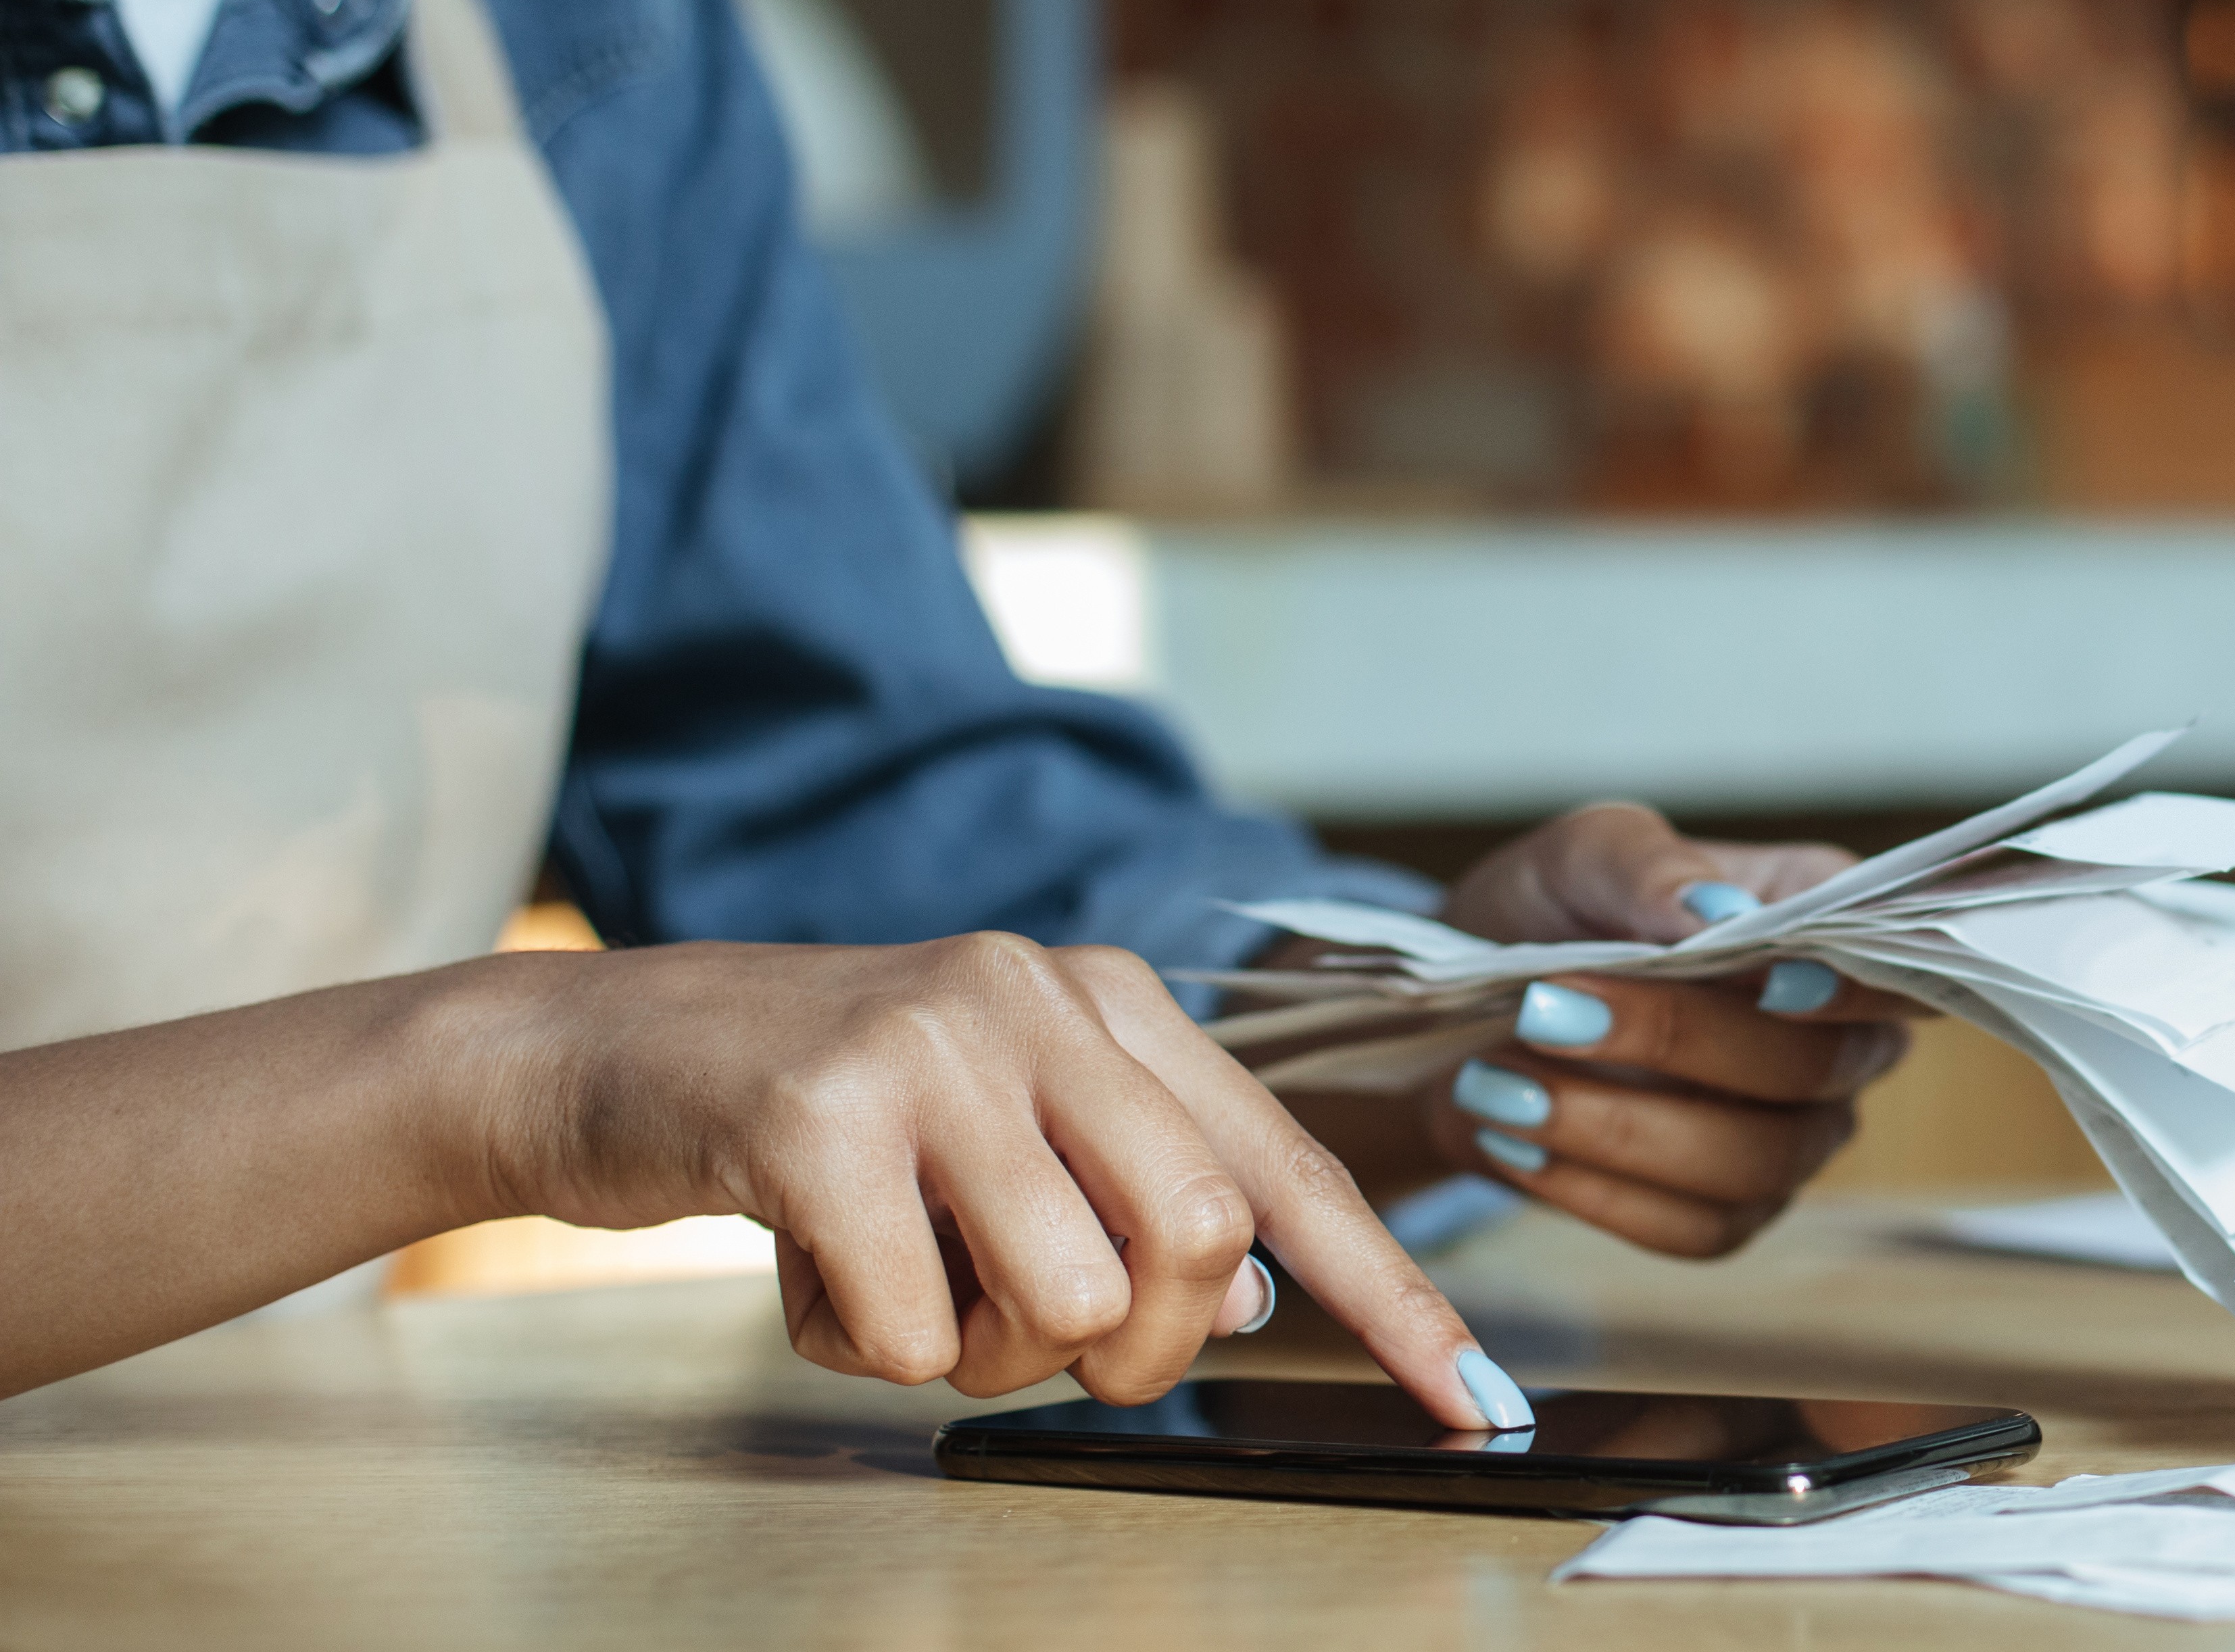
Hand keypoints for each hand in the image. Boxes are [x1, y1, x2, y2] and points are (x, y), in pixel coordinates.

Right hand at [456, 936, 1518, 1426]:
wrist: (596, 1052)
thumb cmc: (821, 1119)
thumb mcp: (1000, 1135)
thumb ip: (1134, 1198)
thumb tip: (1243, 1310)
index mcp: (1112, 1001)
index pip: (1289, 1169)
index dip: (1391, 1296)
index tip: (1475, 1401)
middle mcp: (1042, 996)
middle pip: (1197, 1246)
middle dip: (1129, 1349)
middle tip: (1027, 1343)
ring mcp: (932, 1045)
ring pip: (1064, 1301)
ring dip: (978, 1353)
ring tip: (895, 1282)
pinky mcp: (817, 1116)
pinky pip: (915, 1329)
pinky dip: (863, 1345)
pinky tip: (808, 1275)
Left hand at [1409, 803, 1922, 1255]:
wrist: (1467, 1014)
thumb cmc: (1550, 914)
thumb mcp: (1580, 857)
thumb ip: (1647, 869)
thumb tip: (1716, 912)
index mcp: (1822, 931)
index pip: (1898, 969)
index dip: (1857, 989)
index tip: (1772, 984)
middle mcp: (1833, 1040)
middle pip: (1814, 1068)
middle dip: (1678, 1042)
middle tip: (1548, 1010)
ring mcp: (1790, 1134)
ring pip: (1756, 1162)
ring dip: (1620, 1128)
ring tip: (1501, 1084)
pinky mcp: (1727, 1210)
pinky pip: (1697, 1230)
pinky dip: (1597, 1192)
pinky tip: (1515, 1141)